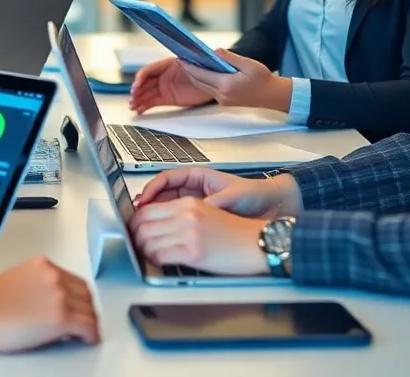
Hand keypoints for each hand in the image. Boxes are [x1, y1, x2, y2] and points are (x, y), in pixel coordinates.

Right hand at [0, 257, 99, 352]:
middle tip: (86, 320)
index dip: (78, 296)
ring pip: (89, 310)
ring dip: (90, 322)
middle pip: (85, 293)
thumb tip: (48, 300)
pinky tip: (87, 339)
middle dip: (87, 308)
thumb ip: (38, 283)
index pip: (73, 280)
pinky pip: (88, 326)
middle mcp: (54, 276)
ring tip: (86, 333)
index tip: (79, 305)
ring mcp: (59, 296)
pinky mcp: (61, 317)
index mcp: (43, 265)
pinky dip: (91, 334)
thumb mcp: (17, 279)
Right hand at [129, 58, 209, 113]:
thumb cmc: (204, 68)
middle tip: (132, 98)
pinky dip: (145, 106)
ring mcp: (165, 87)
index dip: (141, 77)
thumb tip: (205, 53)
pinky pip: (153, 102)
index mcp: (168, 64)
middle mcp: (164, 75)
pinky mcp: (168, 98)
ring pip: (146, 93)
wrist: (213, 82)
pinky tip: (139, 110)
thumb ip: (196, 58)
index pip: (149, 69)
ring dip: (138, 99)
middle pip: (145, 82)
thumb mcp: (201, 61)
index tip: (137, 85)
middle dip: (136, 91)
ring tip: (132, 107)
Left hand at [130, 197, 267, 275]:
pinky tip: (160, 262)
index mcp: (188, 203)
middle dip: (135, 236)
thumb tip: (158, 226)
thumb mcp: (206, 214)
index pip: (148, 209)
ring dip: (144, 250)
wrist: (257, 243)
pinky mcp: (192, 252)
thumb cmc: (236, 233)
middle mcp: (185, 215)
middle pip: (142, 223)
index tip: (134, 229)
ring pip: (148, 240)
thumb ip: (182, 216)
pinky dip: (155, 260)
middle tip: (136, 244)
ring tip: (149, 255)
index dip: (135, 221)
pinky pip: (160, 255)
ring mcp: (188, 233)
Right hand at [135, 166, 302, 217]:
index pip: (167, 179)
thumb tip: (195, 211)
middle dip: (149, 204)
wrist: (270, 206)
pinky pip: (178, 219)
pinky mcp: (199, 217)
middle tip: (138, 216)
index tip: (144, 200)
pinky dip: (168, 225)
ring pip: (167, 207)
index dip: (152, 188)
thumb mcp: (231, 197)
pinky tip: (163, 233)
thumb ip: (213, 203)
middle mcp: (193, 189)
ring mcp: (194, 203)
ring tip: (146, 226)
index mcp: (197, 176)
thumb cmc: (252, 194)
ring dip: (156, 216)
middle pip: (162, 194)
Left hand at [177, 49, 292, 112]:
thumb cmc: (263, 79)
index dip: (188, 66)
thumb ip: (230, 58)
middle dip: (188, 70)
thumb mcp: (248, 64)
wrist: (272, 95)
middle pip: (198, 82)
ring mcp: (222, 100)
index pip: (200, 74)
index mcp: (226, 85)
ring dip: (195, 76)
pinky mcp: (224, 102)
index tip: (179, 58)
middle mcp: (221, 95)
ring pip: (202, 87)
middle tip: (180, 59)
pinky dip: (203, 81)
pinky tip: (202, 72)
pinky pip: (209, 90)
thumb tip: (215, 51)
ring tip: (189, 63)